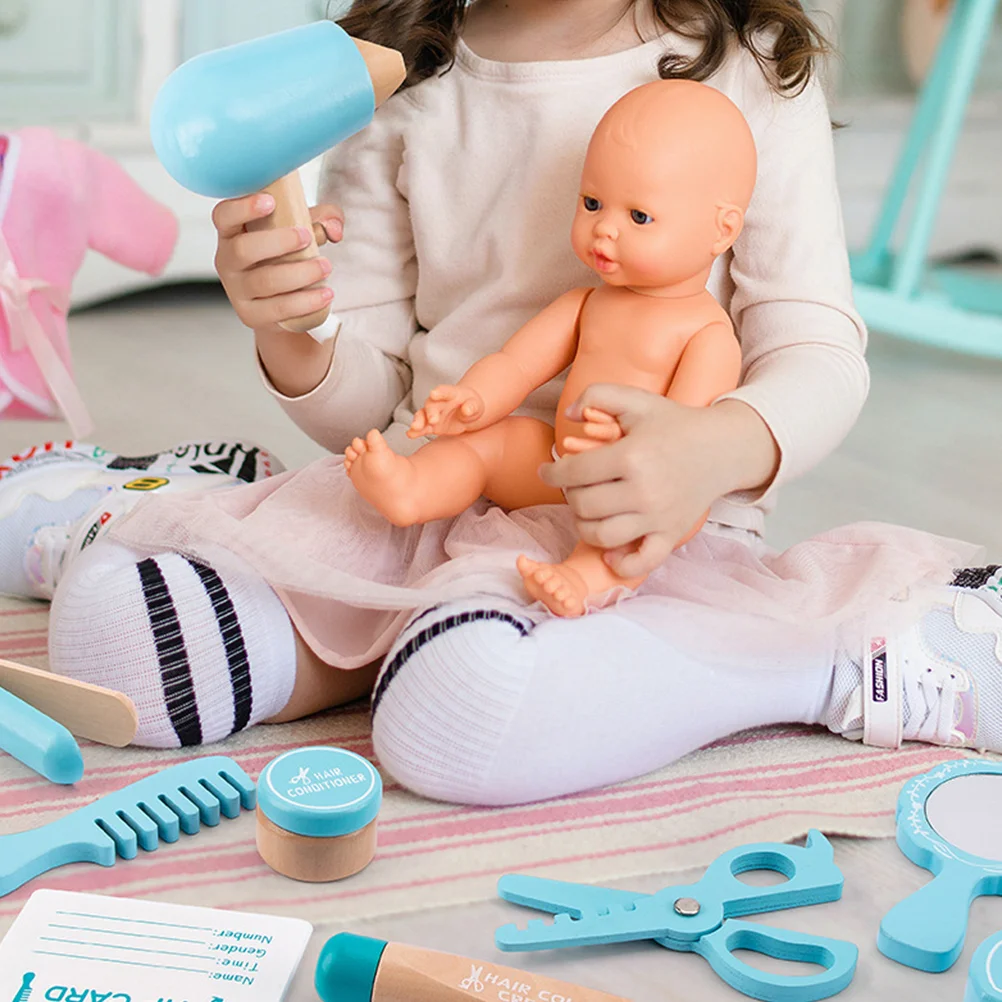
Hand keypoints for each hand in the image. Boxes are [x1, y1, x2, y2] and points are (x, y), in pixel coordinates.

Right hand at [213, 193, 343, 332]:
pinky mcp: (250, 314)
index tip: (270, 201)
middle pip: (243, 249)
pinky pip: (277, 309)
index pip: (224, 215)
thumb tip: (334, 229)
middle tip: (307, 237)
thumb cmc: (288, 255)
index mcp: (232, 232)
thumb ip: (323, 219)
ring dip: (299, 273)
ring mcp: (236, 290)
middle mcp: (228, 260)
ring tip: (326, 266)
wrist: (284, 302)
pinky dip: (305, 302)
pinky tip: (325, 294)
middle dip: (278, 242)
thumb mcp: (303, 229)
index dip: (243, 207)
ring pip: (264, 281)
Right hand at [408, 385, 485, 437]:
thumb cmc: (472, 405)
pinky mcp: (430, 425)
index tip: (434, 393)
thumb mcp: (476, 405)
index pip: (445, 391)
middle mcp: (438, 402)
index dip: (440, 392)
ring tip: (414, 427)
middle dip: (431, 412)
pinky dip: (416, 431)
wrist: (467, 412)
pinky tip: (410, 434)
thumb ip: (471, 407)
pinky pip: (422, 428)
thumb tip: (467, 410)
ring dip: (418, 421)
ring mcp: (433, 413)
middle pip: (431, 405)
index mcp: (451, 393)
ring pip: (422, 415)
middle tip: (433, 419)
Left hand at [540, 385, 777, 577]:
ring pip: (602, 536)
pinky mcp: (670, 534)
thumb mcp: (637, 400)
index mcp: (631, 456)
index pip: (574, 473)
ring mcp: (658, 517)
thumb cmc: (674, 424)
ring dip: (584, 525)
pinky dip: (621, 564)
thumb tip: (570, 414)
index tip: (547, 471)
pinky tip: (610, 552)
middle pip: (583, 505)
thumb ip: (598, 394)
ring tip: (587, 511)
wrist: (721, 448)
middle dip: (570, 495)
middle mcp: (643, 491)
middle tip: (575, 485)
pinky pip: (641, 563)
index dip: (552, 473)